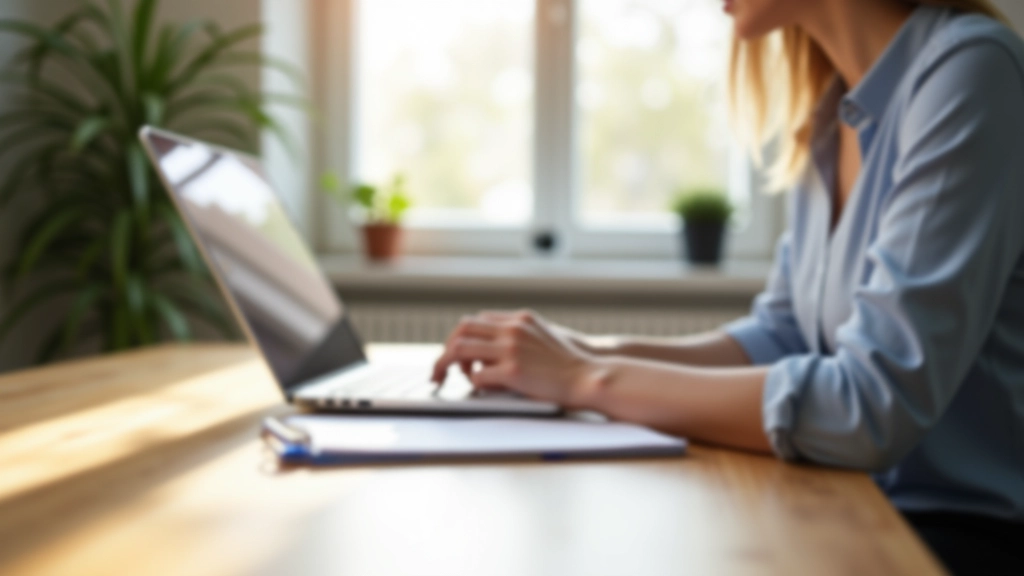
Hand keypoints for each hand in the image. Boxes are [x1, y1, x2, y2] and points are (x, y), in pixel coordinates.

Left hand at [431, 310, 597, 406]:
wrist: (589, 376)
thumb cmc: (568, 363)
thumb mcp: (543, 336)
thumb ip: (519, 335)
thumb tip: (491, 349)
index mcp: (520, 319)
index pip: (476, 320)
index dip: (461, 337)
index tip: (456, 353)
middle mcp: (513, 329)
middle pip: (462, 330)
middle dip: (447, 350)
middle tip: (441, 369)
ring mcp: (512, 349)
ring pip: (461, 349)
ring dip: (451, 365)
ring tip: (456, 378)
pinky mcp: (513, 372)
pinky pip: (478, 376)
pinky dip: (475, 384)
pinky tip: (483, 389)